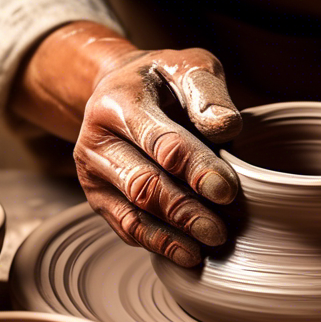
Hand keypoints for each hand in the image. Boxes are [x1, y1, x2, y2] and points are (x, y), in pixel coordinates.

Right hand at [75, 48, 242, 266]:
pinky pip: (126, 228)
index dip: (195, 168)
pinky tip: (186, 254)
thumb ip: (207, 91)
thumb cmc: (165, 80)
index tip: (227, 191)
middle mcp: (95, 140)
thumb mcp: (189, 66)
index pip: (160, 142)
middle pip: (142, 184)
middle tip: (218, 232)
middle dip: (183, 211)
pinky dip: (157, 244)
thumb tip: (226, 127)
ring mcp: (93, 173)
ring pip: (131, 213)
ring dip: (169, 236)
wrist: (124, 88)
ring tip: (203, 251)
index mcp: (118, 101)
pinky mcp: (98, 198)